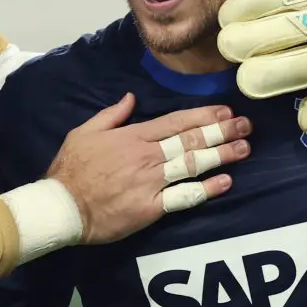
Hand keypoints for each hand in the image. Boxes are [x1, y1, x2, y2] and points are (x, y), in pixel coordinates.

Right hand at [47, 93, 252, 242]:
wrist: (61, 207)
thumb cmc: (70, 170)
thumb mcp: (84, 132)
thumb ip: (111, 114)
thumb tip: (131, 98)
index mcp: (133, 136)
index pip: (176, 122)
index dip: (204, 116)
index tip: (226, 111)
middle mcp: (147, 156)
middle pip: (191, 141)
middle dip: (222, 131)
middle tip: (246, 126)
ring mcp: (151, 182)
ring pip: (193, 165)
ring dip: (222, 156)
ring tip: (244, 149)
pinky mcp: (150, 208)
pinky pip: (184, 197)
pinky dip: (206, 190)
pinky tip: (225, 182)